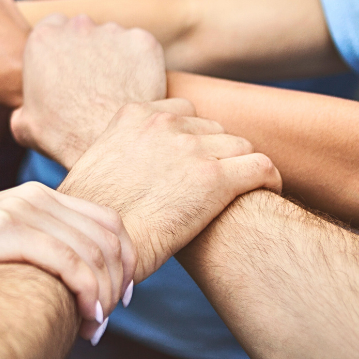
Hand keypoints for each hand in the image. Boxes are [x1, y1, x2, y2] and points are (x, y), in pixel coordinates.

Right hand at [0, 182, 135, 340]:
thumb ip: (31, 249)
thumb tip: (67, 284)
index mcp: (34, 195)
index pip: (107, 221)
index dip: (125, 261)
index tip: (120, 299)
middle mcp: (32, 195)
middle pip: (108, 237)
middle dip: (117, 283)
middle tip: (103, 321)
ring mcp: (17, 209)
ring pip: (94, 253)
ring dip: (104, 297)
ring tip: (92, 329)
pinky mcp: (2, 231)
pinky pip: (70, 263)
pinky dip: (88, 295)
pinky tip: (84, 322)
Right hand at [11, 15, 166, 167]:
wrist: (104, 141)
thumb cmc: (61, 135)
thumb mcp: (24, 124)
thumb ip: (24, 105)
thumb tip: (25, 112)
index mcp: (42, 38)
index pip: (51, 27)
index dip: (59, 48)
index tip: (65, 68)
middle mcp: (76, 26)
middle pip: (82, 29)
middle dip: (86, 48)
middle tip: (91, 80)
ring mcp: (112, 31)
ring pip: (113, 38)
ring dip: (113, 55)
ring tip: (115, 88)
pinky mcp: (142, 41)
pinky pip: (140, 47)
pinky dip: (139, 63)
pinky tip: (134, 87)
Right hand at [60, 100, 282, 282]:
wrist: (98, 246)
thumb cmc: (89, 220)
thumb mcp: (93, 169)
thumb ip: (118, 155)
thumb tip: (125, 173)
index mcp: (132, 116)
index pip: (181, 113)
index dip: (190, 139)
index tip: (190, 163)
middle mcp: (163, 124)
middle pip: (212, 128)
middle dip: (214, 154)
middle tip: (210, 187)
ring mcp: (191, 148)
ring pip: (239, 146)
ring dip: (238, 168)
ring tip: (238, 194)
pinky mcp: (217, 178)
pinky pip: (262, 167)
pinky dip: (268, 180)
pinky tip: (265, 194)